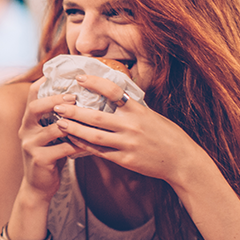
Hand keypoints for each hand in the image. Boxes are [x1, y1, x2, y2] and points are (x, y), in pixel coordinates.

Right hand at [16, 79, 81, 203]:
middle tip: (74, 96)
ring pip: (52, 129)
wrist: (38, 186)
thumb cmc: (50, 155)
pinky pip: (62, 149)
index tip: (62, 73)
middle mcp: (25, 130)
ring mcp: (31, 145)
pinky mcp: (40, 159)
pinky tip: (89, 143)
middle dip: (56, 100)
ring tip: (87, 119)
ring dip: (71, 123)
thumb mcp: (50, 134)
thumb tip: (80, 97)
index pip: (32, 94)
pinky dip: (77, 145)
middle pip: (35, 107)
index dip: (45, 82)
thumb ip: (57, 118)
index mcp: (28, 120)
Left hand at [52, 73, 210, 186]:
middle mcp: (132, 126)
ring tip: (59, 122)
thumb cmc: (167, 134)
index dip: (94, 83)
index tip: (79, 78)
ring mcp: (127, 144)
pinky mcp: (125, 160)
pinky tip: (72, 141)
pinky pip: (100, 152)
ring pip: (94, 136)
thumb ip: (131, 107)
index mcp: (139, 110)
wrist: (181, 161)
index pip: (113, 91)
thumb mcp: (151, 114)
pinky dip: (84, 146)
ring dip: (74, 129)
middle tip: (57, 104)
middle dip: (74, 110)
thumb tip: (113, 94)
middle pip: (96, 117)